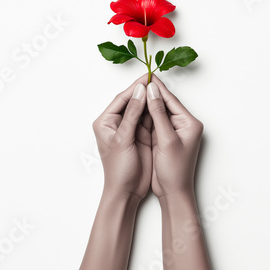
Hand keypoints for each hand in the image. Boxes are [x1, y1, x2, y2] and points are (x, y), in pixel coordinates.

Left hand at [92, 74, 151, 199]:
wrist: (127, 191)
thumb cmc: (119, 169)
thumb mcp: (124, 139)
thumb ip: (131, 115)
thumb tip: (139, 92)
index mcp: (106, 122)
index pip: (122, 99)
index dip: (135, 88)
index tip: (148, 78)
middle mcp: (117, 123)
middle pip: (132, 102)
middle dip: (145, 92)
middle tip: (158, 80)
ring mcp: (130, 129)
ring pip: (142, 110)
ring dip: (151, 101)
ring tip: (163, 90)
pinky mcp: (142, 136)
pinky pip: (149, 120)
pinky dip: (156, 112)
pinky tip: (164, 105)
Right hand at [146, 75, 203, 198]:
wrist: (173, 192)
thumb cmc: (174, 170)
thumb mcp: (166, 139)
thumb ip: (158, 114)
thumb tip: (152, 92)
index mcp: (189, 123)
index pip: (171, 100)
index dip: (157, 88)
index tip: (146, 76)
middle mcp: (183, 125)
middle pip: (164, 104)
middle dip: (151, 94)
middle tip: (137, 81)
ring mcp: (174, 132)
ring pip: (158, 113)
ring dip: (147, 104)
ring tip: (133, 92)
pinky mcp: (165, 139)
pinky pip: (154, 123)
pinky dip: (145, 117)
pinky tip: (135, 110)